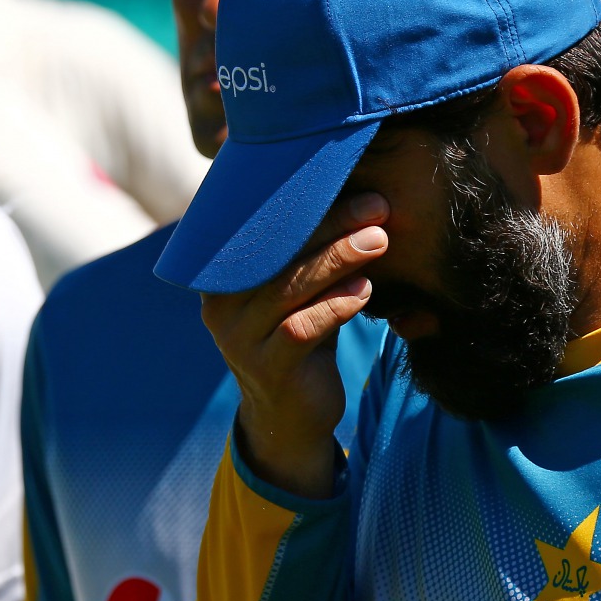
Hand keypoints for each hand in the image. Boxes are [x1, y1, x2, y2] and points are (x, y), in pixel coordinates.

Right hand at [200, 192, 389, 498]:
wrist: (292, 418)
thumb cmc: (302, 340)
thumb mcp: (303, 293)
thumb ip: (313, 255)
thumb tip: (361, 198)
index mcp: (225, 276)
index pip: (264, 230)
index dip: (308, 205)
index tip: (352, 182)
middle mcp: (222, 304)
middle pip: (278, 253)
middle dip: (331, 224)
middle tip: (375, 206)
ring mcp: (239, 339)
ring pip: (290, 288)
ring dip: (338, 259)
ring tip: (378, 240)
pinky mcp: (267, 368)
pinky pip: (301, 329)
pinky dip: (336, 306)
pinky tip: (365, 291)